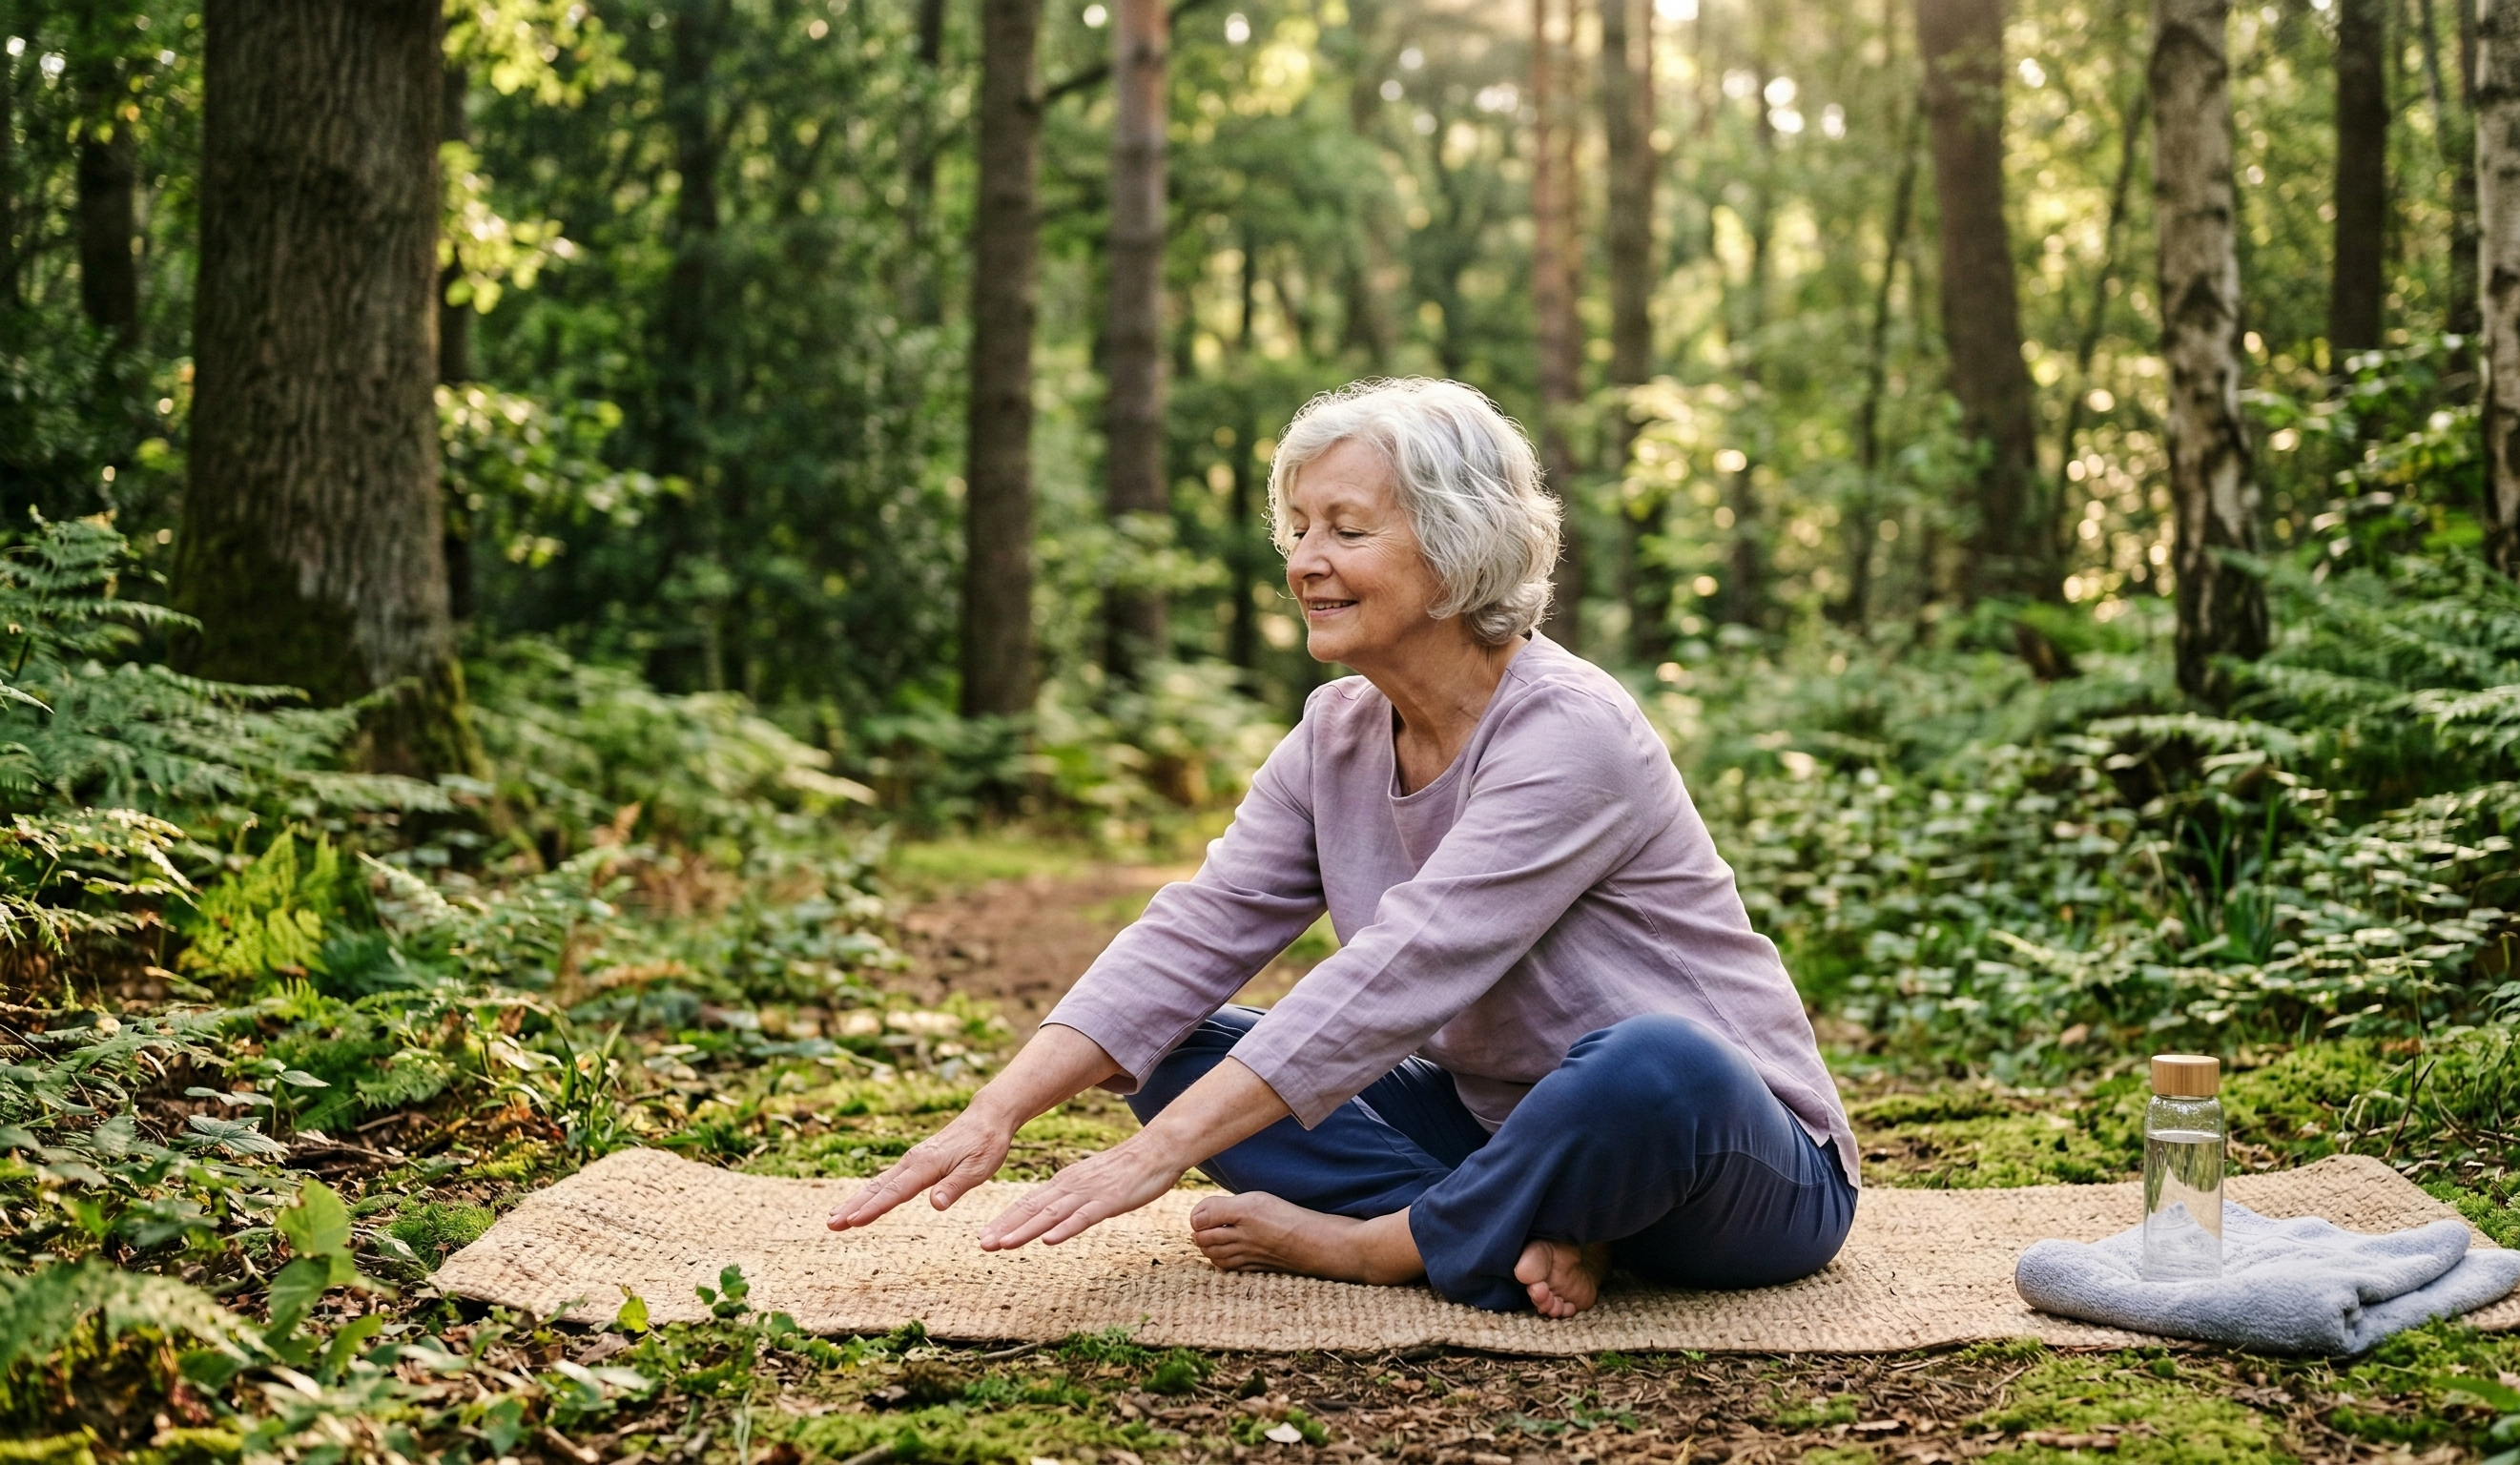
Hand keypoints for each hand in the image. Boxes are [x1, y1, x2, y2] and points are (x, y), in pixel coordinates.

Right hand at [826, 1106, 1014, 1230]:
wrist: (987, 1117)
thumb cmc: (986, 1145)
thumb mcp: (978, 1168)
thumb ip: (955, 1186)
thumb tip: (935, 1205)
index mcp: (927, 1165)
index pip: (896, 1192)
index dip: (874, 1208)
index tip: (852, 1221)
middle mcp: (913, 1161)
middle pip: (877, 1188)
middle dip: (853, 1206)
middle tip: (830, 1225)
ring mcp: (911, 1161)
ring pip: (877, 1184)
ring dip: (854, 1201)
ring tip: (833, 1218)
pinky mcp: (914, 1162)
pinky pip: (885, 1180)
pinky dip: (868, 1193)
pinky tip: (858, 1203)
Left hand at [977, 1133, 1190, 1249]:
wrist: (1156, 1150)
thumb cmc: (1126, 1169)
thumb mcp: (1091, 1183)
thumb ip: (1072, 1198)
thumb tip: (1052, 1215)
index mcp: (1065, 1182)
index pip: (1028, 1203)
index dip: (1005, 1220)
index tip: (984, 1236)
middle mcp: (1071, 1186)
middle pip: (1032, 1209)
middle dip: (1005, 1228)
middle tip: (982, 1244)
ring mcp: (1089, 1194)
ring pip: (1051, 1215)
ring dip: (1025, 1230)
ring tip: (1003, 1245)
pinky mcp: (1109, 1202)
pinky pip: (1083, 1218)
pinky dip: (1064, 1229)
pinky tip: (1048, 1240)